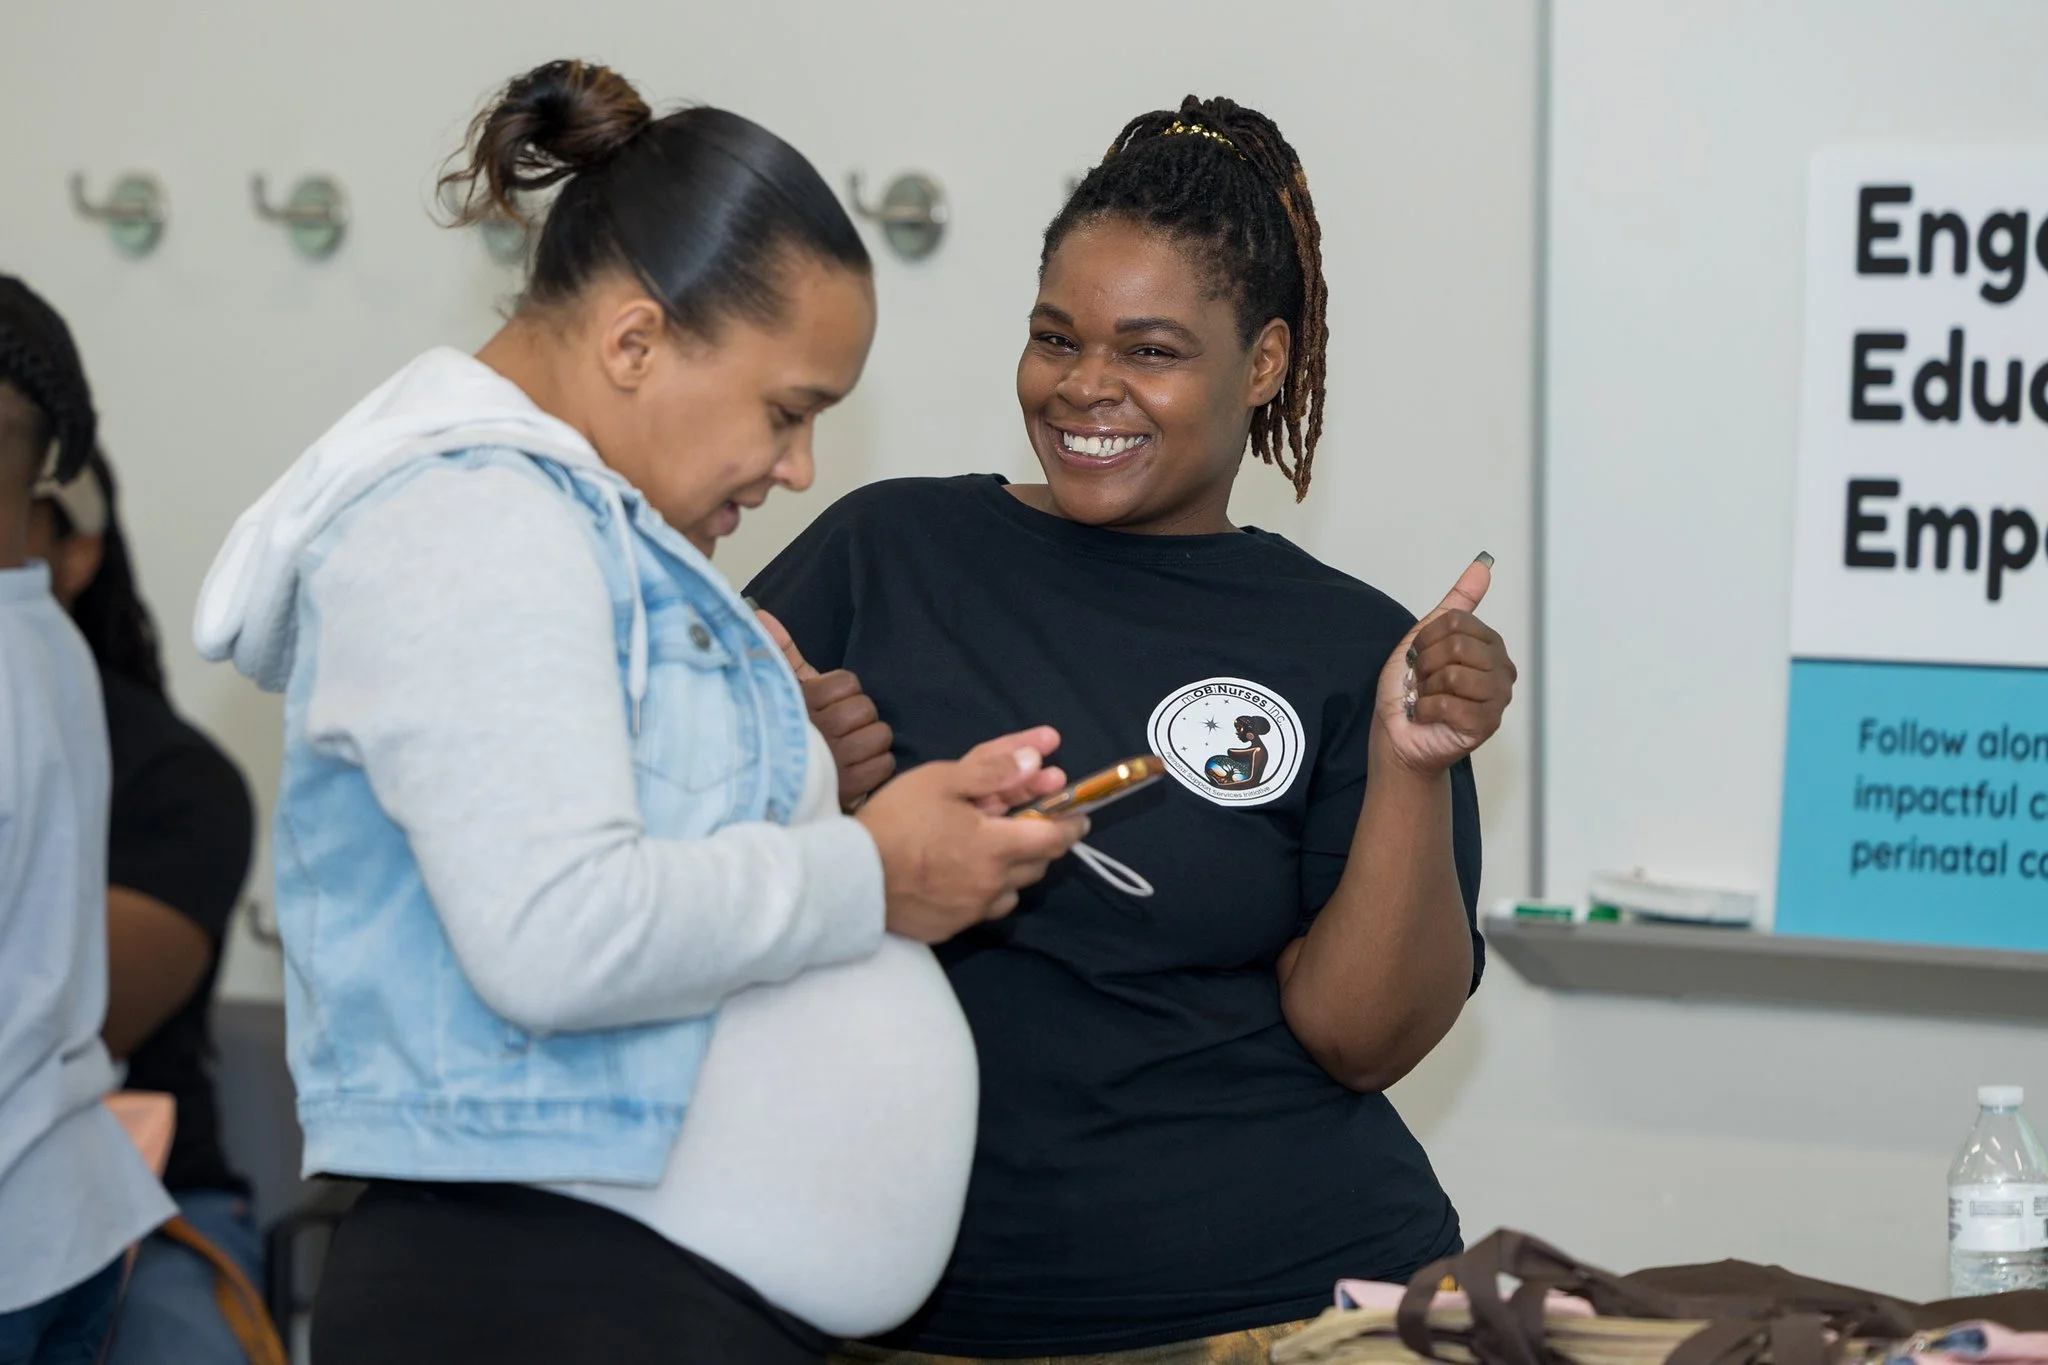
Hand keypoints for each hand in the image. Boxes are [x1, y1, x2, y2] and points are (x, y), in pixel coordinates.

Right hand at [756, 609, 897, 811]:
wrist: (774, 786)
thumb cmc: (787, 729)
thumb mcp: (781, 688)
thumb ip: (779, 652)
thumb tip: (761, 614)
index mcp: (801, 702)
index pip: (848, 683)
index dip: (844, 691)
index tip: (828, 703)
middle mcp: (818, 731)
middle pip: (866, 709)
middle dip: (860, 716)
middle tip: (843, 726)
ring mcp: (833, 761)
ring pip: (879, 736)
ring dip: (872, 741)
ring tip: (852, 747)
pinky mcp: (847, 788)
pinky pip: (883, 765)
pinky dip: (878, 765)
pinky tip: (860, 766)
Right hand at [855, 727, 1087, 943]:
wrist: (849, 877)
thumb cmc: (896, 821)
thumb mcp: (942, 780)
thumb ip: (993, 770)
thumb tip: (1038, 759)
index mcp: (996, 846)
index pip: (1054, 839)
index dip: (1071, 825)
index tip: (1079, 817)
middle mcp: (993, 884)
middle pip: (1037, 865)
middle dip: (1040, 842)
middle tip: (1027, 823)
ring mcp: (972, 911)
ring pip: (1012, 890)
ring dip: (1014, 869)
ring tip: (991, 850)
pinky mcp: (951, 929)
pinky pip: (983, 909)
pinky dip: (985, 891)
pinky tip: (963, 876)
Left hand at [1374, 555, 1516, 776]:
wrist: (1398, 733)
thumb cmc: (1412, 690)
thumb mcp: (1426, 637)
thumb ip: (1457, 603)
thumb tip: (1484, 564)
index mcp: (1490, 645)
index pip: (1456, 622)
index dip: (1427, 638)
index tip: (1420, 656)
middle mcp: (1502, 669)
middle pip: (1457, 645)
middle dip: (1426, 663)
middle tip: (1422, 680)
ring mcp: (1498, 698)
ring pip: (1453, 674)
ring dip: (1426, 688)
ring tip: (1428, 698)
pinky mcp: (1486, 724)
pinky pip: (1450, 704)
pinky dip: (1426, 709)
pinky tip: (1428, 716)